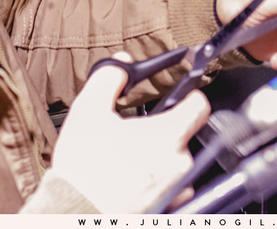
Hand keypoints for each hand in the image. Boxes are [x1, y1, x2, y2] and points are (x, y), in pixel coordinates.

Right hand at [50, 54, 209, 212]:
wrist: (76, 214)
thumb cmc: (84, 169)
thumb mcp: (89, 110)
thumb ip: (110, 78)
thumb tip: (122, 63)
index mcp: (168, 135)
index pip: (200, 105)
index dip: (190, 95)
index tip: (180, 96)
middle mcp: (180, 163)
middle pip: (184, 136)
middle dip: (162, 131)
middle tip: (134, 133)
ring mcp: (176, 189)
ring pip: (176, 163)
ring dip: (158, 159)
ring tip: (128, 160)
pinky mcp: (169, 209)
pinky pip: (171, 189)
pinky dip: (156, 183)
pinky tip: (131, 181)